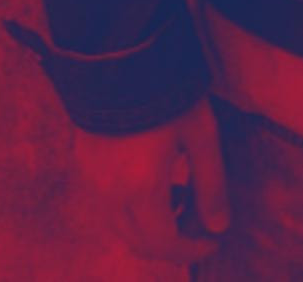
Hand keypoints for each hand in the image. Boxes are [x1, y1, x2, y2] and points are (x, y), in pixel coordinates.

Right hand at [73, 94, 229, 265]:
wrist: (119, 54)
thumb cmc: (168, 91)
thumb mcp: (201, 133)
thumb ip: (211, 183)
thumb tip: (219, 227)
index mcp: (141, 191)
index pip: (165, 244)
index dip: (192, 249)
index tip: (213, 240)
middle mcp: (110, 196)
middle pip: (140, 243)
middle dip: (173, 241)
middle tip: (200, 219)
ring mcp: (92, 182)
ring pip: (121, 227)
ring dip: (152, 226)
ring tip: (180, 194)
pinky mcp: (83, 165)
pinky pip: (108, 206)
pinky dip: (133, 210)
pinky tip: (154, 180)